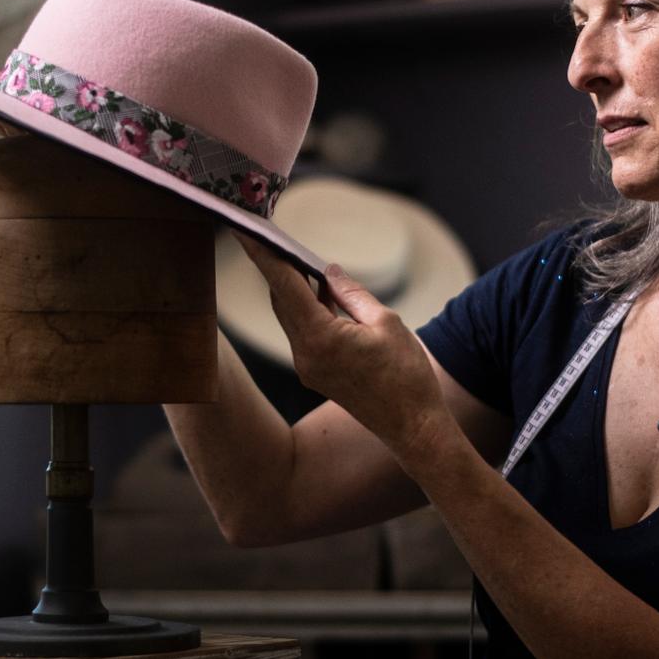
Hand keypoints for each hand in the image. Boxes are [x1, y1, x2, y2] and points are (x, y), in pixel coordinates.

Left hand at [239, 236, 454, 463]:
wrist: (412, 426)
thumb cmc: (406, 374)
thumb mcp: (385, 322)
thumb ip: (351, 293)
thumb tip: (328, 271)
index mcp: (320, 338)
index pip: (284, 286)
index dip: (264, 255)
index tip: (246, 232)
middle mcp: (304, 355)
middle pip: (282, 301)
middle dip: (277, 269)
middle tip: (273, 237)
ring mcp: (307, 368)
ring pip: (291, 317)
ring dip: (294, 289)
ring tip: (299, 259)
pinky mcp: (314, 374)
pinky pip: (303, 333)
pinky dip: (308, 310)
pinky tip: (320, 292)